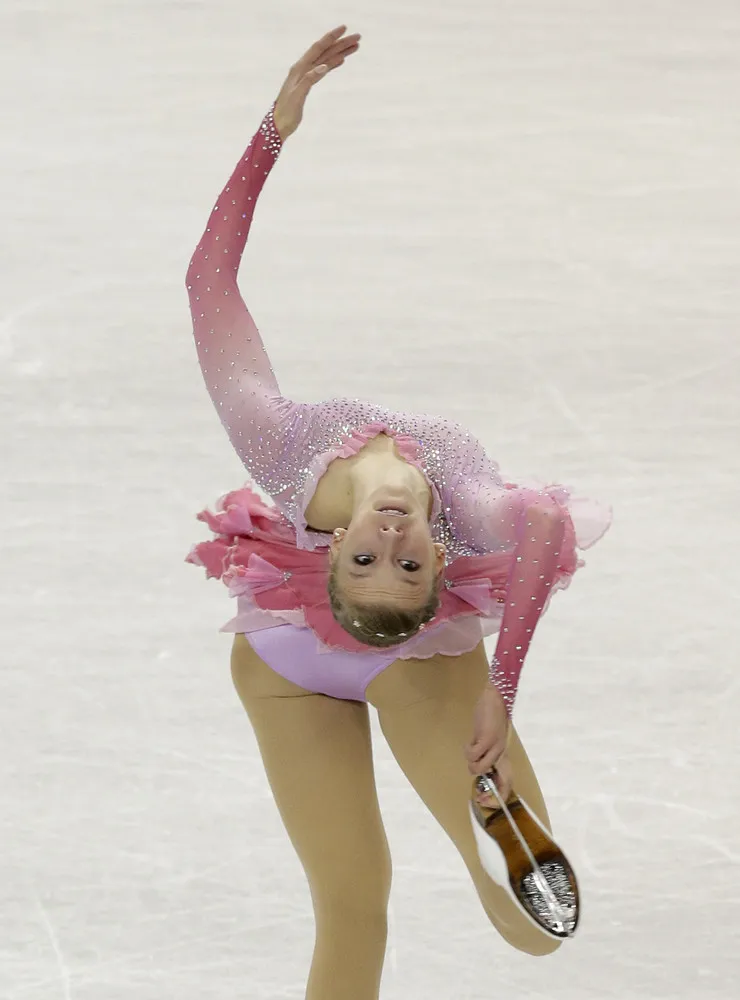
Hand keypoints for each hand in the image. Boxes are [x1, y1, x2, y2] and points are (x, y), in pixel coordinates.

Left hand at [273, 25, 360, 140]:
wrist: (279, 125)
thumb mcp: (297, 96)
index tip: (345, 29)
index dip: (331, 38)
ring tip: (354, 47)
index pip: (318, 48)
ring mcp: (306, 76)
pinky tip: (341, 60)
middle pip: (325, 52)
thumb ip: (309, 80)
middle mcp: (303, 69)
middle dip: (341, 44)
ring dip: (340, 52)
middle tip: (358, 38)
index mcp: (300, 69)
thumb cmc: (286, 112)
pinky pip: (323, 69)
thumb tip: (324, 67)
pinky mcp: (308, 84)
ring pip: (326, 60)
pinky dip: (333, 63)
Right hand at [465, 686, 511, 804]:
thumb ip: (486, 752)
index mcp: (503, 754)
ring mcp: (496, 747)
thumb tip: (476, 767)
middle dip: (485, 789)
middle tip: (476, 784)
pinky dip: (467, 749)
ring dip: (470, 761)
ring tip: (471, 748)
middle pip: (500, 781)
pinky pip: (472, 754)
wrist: (495, 698)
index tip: (487, 801)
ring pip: (478, 768)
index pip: (508, 780)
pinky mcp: (487, 739)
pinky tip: (470, 740)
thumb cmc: (491, 717)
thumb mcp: (490, 739)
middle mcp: (502, 754)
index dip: (500, 794)